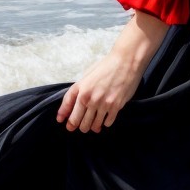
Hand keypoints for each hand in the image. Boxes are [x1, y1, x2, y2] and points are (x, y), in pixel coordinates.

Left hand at [57, 12, 168, 132]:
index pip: (67, 107)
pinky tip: (105, 120)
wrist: (126, 61)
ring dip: (92, 127)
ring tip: (94, 126)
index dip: (64, 117)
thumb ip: (79, 89)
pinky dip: (105, 123)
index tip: (63, 122)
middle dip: (79, 126)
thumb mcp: (87, 75)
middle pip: (79, 121)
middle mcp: (89, 98)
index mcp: (80, 89)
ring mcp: (103, 104)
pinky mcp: (116, 106)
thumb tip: (74, 104)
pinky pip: (107, 123)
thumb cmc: (106, 66)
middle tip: (81, 127)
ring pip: (93, 125)